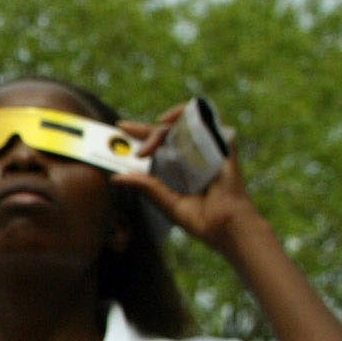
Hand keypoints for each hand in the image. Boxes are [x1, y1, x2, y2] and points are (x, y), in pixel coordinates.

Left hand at [113, 107, 267, 255]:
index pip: (159, 145)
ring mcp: (208, 148)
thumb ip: (145, 186)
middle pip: (167, 132)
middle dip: (145, 132)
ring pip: (182, 124)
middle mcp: (194, 155)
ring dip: (162, 128)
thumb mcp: (166, 201)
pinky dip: (187, 113)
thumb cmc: (201, 220)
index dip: (141, 134)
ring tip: (151, 140)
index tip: (121, 128)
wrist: (226, 226)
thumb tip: (116, 177)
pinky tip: (170, 121)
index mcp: (181, 168)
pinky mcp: (222, 143)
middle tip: (132, 140)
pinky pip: (205, 119)